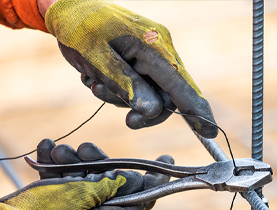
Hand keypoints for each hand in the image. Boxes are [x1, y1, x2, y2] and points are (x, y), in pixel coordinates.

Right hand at [34, 139, 173, 195]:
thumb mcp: (80, 195)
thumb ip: (106, 186)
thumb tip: (124, 180)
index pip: (140, 201)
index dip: (153, 180)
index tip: (165, 160)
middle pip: (109, 185)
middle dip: (97, 162)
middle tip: (86, 149)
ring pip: (83, 179)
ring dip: (70, 161)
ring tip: (56, 151)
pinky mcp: (55, 207)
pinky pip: (62, 183)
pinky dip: (55, 167)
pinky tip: (45, 151)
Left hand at [43, 0, 216, 137]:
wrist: (66, 7)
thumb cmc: (80, 29)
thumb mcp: (98, 59)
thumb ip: (127, 85)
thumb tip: (153, 111)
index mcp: (153, 46)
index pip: (181, 85)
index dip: (196, 110)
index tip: (210, 131)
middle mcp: (160, 48)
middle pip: (168, 94)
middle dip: (146, 109)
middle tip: (129, 122)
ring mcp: (152, 51)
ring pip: (152, 91)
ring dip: (124, 97)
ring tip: (94, 84)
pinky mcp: (141, 55)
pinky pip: (140, 82)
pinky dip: (120, 88)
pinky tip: (96, 76)